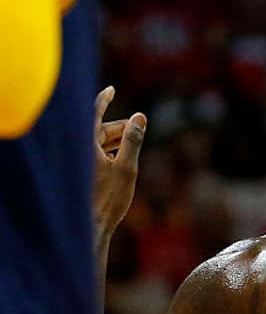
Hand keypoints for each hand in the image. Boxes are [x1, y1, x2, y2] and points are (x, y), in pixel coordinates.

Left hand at [93, 86, 145, 239]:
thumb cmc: (108, 198)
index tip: (111, 89)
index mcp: (85, 144)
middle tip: (139, 130)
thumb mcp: (127, 168)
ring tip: (133, 147)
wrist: (91, 224)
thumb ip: (132, 140)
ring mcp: (79, 162)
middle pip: (101, 130)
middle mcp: (78, 150)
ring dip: (117, 142)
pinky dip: (110, 152)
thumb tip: (139, 117)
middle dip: (121, 128)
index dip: (103, 100)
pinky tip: (121, 161)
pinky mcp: (82, 172)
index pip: (93, 114)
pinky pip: (96, 154)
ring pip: (99, 143)